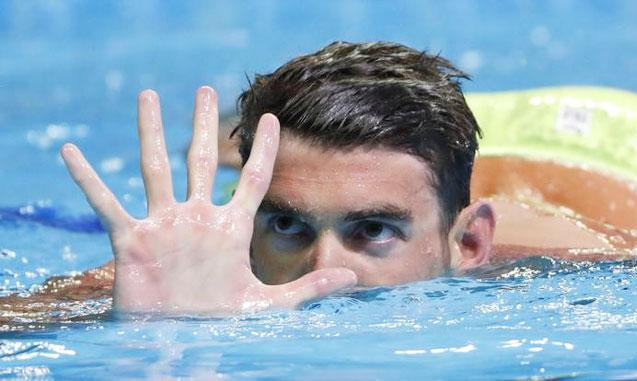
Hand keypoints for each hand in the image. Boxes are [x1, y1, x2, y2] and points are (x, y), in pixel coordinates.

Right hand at [60, 87, 356, 314]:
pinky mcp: (133, 240)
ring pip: (157, 169)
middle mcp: (197, 218)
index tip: (271, 117)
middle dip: (205, 125)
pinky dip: (87, 180)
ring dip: (151, 132)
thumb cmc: (220, 323)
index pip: (252, 179)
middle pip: (202, 160)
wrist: (178, 344)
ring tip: (148, 95)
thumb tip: (355, 276)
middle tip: (206, 89)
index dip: (262, 149)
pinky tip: (70, 152)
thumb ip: (310, 287)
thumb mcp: (269, 304)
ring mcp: (165, 225)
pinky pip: (106, 204)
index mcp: (230, 229)